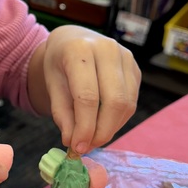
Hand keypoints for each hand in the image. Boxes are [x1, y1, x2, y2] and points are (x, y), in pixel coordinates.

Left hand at [43, 26, 139, 154]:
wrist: (73, 40)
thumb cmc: (59, 63)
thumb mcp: (52, 85)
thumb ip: (62, 114)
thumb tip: (73, 142)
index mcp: (79, 49)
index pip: (87, 96)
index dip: (84, 127)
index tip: (77, 147)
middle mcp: (107, 49)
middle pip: (114, 102)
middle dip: (102, 131)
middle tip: (88, 147)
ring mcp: (125, 57)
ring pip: (126, 104)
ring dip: (111, 128)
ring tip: (93, 139)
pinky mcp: (135, 68)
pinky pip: (131, 101)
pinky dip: (118, 119)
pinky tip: (103, 124)